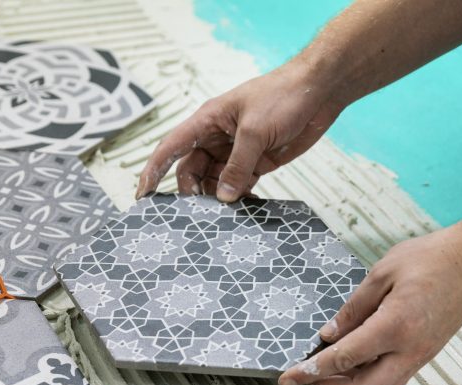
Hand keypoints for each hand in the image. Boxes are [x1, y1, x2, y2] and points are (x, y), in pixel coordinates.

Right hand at [135, 62, 344, 201]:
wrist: (318, 91)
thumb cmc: (282, 97)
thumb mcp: (255, 132)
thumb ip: (237, 167)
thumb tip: (222, 198)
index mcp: (207, 121)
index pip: (170, 148)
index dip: (153, 171)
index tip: (143, 195)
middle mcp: (217, 137)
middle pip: (191, 171)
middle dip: (193, 192)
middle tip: (201, 215)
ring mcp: (236, 151)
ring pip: (214, 181)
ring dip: (217, 198)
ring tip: (224, 216)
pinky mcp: (256, 161)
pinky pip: (238, 184)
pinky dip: (238, 197)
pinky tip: (244, 209)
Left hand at [277, 224, 461, 384]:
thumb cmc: (432, 258)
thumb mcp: (382, 273)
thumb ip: (353, 309)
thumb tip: (328, 336)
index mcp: (396, 326)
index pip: (344, 359)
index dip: (311, 371)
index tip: (288, 378)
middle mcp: (411, 350)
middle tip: (305, 380)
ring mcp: (422, 356)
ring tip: (324, 376)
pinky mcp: (426, 354)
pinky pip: (393, 380)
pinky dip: (368, 381)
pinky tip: (351, 366)